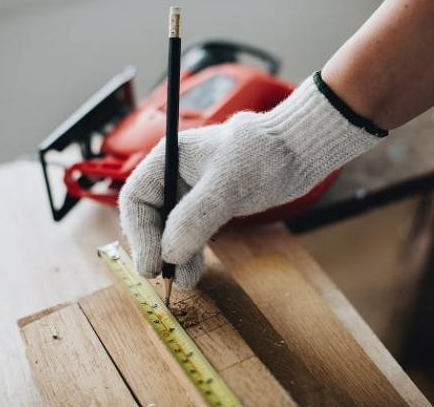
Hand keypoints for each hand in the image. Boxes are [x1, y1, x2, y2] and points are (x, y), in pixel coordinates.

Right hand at [119, 73, 383, 286]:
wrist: (297, 152)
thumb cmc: (264, 155)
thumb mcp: (228, 184)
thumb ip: (195, 217)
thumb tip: (169, 254)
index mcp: (168, 159)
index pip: (136, 199)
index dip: (139, 234)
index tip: (151, 264)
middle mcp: (173, 176)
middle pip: (148, 217)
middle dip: (155, 248)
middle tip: (165, 277)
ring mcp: (190, 192)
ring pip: (168, 230)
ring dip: (173, 256)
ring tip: (184, 281)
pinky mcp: (208, 206)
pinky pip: (188, 234)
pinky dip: (189, 253)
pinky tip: (193, 271)